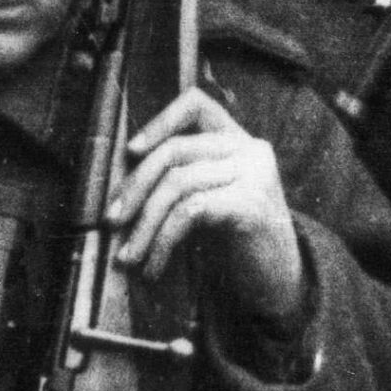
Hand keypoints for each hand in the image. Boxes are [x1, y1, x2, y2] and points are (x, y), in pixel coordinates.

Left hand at [108, 87, 304, 323]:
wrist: (278, 286)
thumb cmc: (235, 244)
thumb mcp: (209, 200)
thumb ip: (180, 178)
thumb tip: (120, 185)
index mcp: (238, 141)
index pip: (196, 104)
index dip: (159, 121)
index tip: (131, 151)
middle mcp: (250, 150)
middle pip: (175, 150)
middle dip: (135, 187)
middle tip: (111, 221)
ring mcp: (254, 175)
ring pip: (177, 183)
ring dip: (144, 225)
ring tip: (128, 258)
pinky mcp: (251, 205)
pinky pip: (189, 211)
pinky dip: (162, 241)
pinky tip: (154, 267)